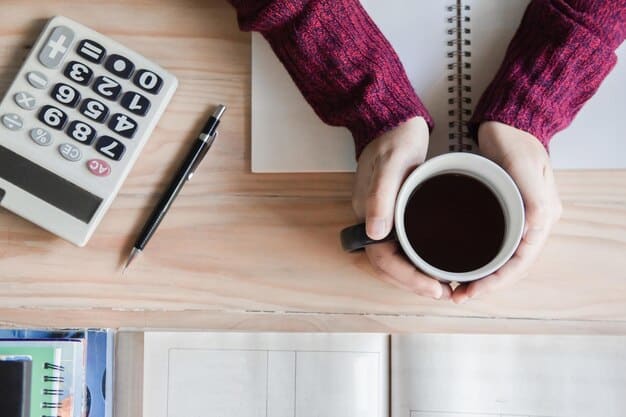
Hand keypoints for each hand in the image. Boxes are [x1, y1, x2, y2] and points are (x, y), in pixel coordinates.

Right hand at [352, 117, 451, 299]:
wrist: (395, 121)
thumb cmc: (393, 139)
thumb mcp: (391, 164)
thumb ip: (380, 197)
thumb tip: (375, 233)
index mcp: (367, 215)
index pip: (381, 258)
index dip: (407, 277)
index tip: (434, 286)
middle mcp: (372, 222)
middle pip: (387, 266)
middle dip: (412, 284)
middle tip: (444, 293)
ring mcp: (383, 219)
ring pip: (395, 259)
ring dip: (415, 277)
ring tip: (443, 286)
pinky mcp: (396, 213)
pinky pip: (403, 246)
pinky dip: (418, 261)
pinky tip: (436, 264)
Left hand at [452, 121, 562, 302]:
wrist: (508, 121)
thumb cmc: (516, 140)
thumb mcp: (523, 166)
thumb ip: (532, 196)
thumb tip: (537, 228)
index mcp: (543, 216)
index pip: (521, 261)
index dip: (497, 281)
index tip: (472, 291)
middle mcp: (533, 221)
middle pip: (511, 265)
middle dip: (487, 284)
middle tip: (458, 295)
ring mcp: (519, 217)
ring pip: (501, 257)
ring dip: (482, 275)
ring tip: (457, 287)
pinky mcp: (503, 210)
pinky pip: (493, 243)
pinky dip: (478, 258)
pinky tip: (461, 263)